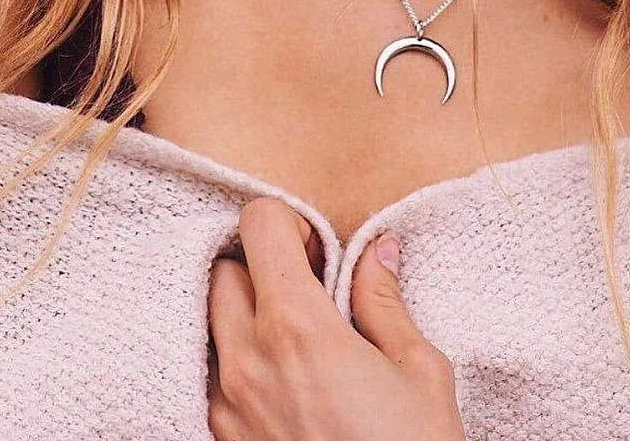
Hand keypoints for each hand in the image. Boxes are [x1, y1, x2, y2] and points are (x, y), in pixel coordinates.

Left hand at [207, 195, 466, 440]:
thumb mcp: (418, 369)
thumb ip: (384, 300)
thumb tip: (379, 248)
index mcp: (298, 328)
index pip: (258, 227)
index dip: (290, 221)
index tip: (319, 247)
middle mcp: (248, 362)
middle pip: (223, 271)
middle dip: (261, 264)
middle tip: (308, 285)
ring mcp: (226, 407)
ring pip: (210, 323)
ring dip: (245, 312)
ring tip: (297, 335)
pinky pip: (213, 376)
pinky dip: (239, 358)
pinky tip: (285, 378)